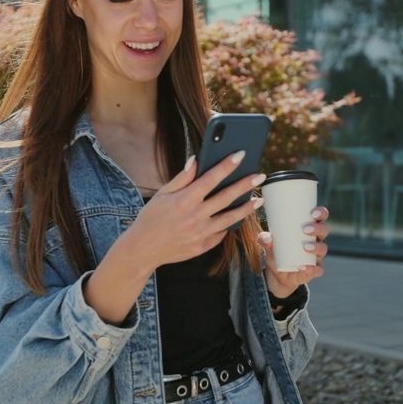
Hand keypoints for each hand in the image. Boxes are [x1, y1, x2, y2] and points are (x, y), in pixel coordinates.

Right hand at [120, 152, 264, 271]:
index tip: (240, 155)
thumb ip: (182, 178)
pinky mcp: (202, 247)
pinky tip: (238, 218)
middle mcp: (194, 216)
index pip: (210, 179)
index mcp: (184, 200)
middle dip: (245, 184)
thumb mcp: (162, 194)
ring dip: (246, 208)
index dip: (226, 165)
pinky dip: (229, 225)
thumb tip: (196, 159)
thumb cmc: (151, 218)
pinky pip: (221, 234)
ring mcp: (200, 233)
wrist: (143, 249)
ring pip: (230, 218)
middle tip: (259, 175)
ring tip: (258, 199)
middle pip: (226, 197)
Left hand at [260, 206, 328, 298]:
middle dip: (318, 228)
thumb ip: (265, 240)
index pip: (320, 217)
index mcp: (309, 229)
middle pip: (324, 230)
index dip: (321, 213)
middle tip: (305, 229)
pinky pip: (318, 269)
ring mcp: (317, 256)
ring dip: (316, 247)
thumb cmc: (278, 253)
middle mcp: (316, 240)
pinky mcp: (314, 270)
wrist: (278, 275)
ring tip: (305, 247)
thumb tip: (266, 237)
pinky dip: (313, 268)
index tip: (312, 212)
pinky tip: (305, 267)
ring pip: (323, 248)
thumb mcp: (269, 245)